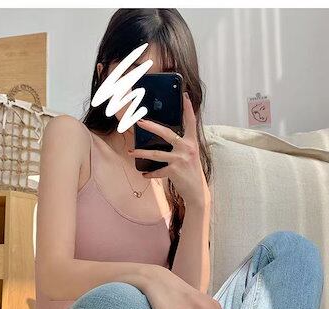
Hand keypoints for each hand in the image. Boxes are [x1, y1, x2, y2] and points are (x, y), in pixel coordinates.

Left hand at [128, 92, 209, 206]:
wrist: (197, 192)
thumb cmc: (191, 172)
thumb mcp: (190, 156)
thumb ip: (181, 145)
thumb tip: (165, 137)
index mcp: (192, 142)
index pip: (191, 122)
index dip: (188, 109)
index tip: (185, 96)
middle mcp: (187, 148)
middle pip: (166, 133)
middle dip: (151, 127)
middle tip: (139, 122)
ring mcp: (180, 160)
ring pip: (156, 154)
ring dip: (141, 153)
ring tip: (131, 151)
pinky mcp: (174, 171)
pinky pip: (157, 171)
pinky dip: (150, 173)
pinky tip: (144, 174)